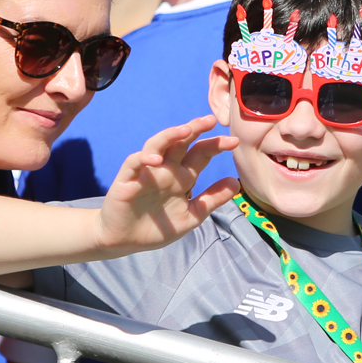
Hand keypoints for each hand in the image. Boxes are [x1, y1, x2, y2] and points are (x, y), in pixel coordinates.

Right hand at [94, 116, 238, 252]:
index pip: (200, 154)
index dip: (215, 146)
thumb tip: (236, 182)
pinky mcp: (127, 180)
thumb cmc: (158, 227)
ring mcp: (146, 172)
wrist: (125, 242)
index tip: (234, 142)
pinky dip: (144, 158)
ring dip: (169, 136)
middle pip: (180, 142)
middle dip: (195, 129)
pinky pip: (134, 163)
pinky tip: (156, 160)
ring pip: (157, 145)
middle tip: (211, 120)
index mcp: (181, 176)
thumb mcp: (191, 215)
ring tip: (185, 130)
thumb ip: (211, 199)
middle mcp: (165, 169)